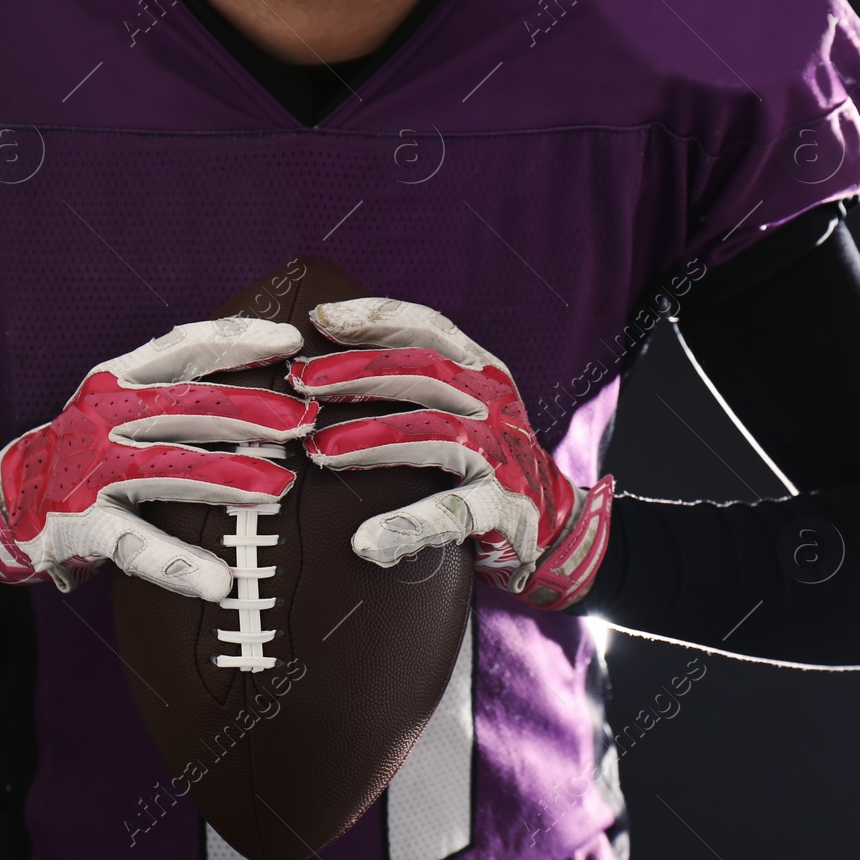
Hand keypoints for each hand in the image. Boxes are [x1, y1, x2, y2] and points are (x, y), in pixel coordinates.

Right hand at [0, 318, 318, 599]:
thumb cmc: (83, 452)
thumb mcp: (120, 406)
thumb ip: (176, 394)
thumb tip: (263, 389)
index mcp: (117, 380)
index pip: (183, 348)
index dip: (237, 340)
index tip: (289, 341)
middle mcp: (104, 417)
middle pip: (188, 406)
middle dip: (252, 411)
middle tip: (304, 422)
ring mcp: (92, 470)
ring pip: (172, 468)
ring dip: (230, 478)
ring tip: (280, 488)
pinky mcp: (81, 524)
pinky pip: (137, 545)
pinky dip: (179, 564)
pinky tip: (218, 581)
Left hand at [288, 298, 612, 610]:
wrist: (555, 523)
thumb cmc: (489, 458)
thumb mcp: (467, 404)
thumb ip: (421, 380)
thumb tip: (330, 362)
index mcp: (482, 371)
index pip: (428, 328)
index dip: (375, 318)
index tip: (321, 318)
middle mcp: (494, 404)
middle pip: (423, 371)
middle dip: (358, 372)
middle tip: (304, 382)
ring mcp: (501, 454)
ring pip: (434, 433)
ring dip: (373, 438)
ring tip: (321, 450)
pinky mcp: (503, 507)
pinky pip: (452, 513)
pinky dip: (408, 526)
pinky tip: (367, 541)